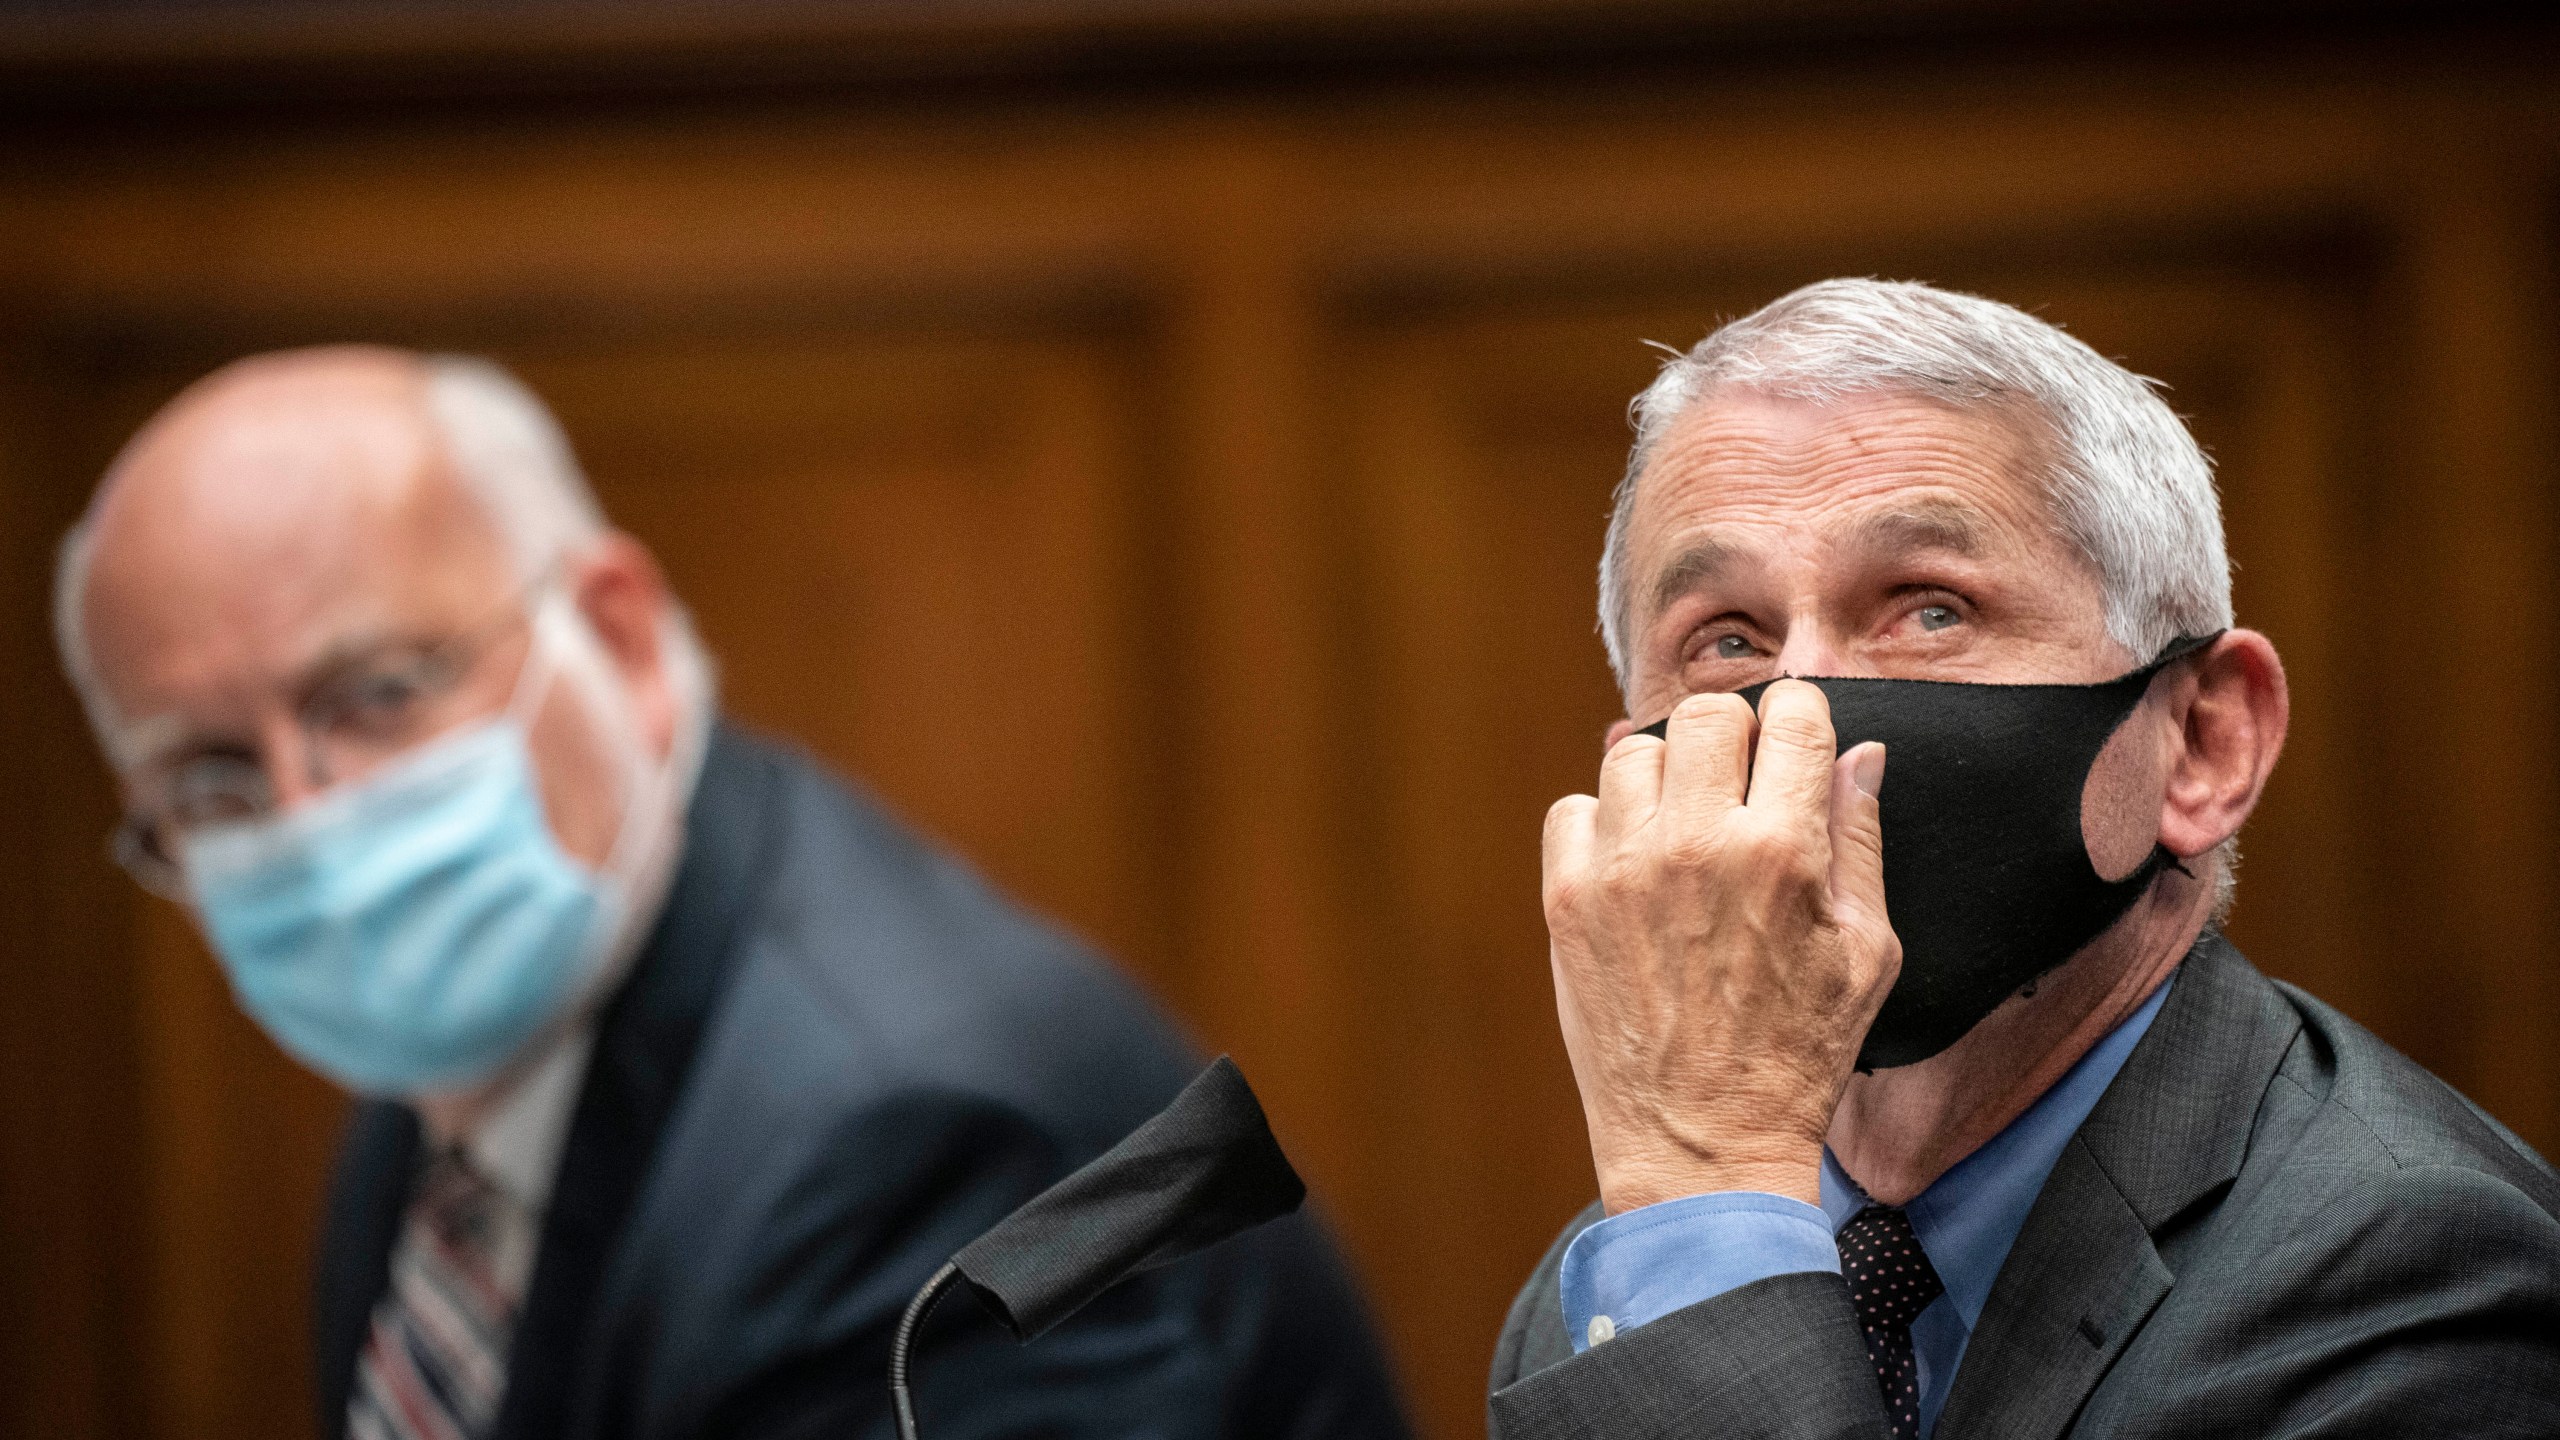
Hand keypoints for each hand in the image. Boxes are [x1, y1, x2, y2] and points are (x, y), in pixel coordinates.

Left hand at [1542, 680, 1898, 1211]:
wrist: (1703, 1146)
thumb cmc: (1798, 1056)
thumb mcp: (1866, 951)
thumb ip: (1859, 839)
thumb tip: (1859, 754)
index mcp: (1782, 850)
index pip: (1792, 715)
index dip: (1801, 716)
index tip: (1796, 736)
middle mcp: (1697, 846)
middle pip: (1708, 713)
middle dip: (1735, 734)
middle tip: (1742, 781)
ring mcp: (1622, 870)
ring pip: (1632, 751)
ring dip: (1666, 774)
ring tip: (1686, 825)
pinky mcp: (1567, 901)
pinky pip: (1572, 808)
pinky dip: (1602, 823)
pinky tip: (1634, 865)